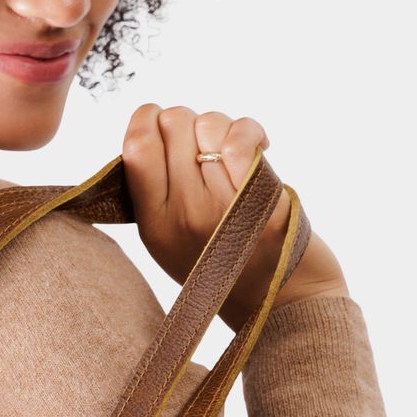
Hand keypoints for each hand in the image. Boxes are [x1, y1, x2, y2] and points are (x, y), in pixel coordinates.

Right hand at [121, 105, 348, 331]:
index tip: (165, 129)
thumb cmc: (227, 261)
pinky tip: (261, 146)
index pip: (135, 146)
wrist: (282, 299)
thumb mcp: (172, 240)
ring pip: (208, 123)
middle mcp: (181, 215)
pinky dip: (250, 131)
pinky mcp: (256, 200)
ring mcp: (218, 208)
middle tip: (205, 148)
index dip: (148, 117)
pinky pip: (239, 137)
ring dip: (224, 127)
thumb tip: (153, 125)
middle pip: (173, 121)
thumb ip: (156, 191)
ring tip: (233, 155)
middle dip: (190, 122)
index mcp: (153, 225)